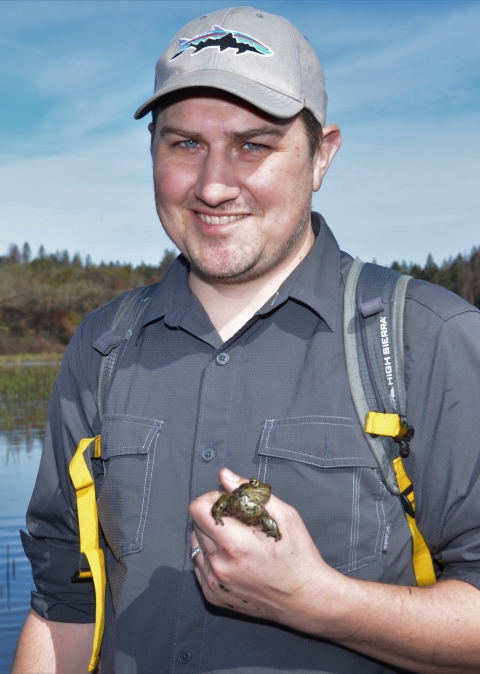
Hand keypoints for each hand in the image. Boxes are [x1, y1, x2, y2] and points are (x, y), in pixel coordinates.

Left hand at [189, 467, 342, 633]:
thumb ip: (249, 492)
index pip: (198, 509)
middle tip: (239, 521)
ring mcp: (214, 582)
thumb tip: (224, 475)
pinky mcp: (213, 595)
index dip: (213, 500)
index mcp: (234, 543)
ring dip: (210, 536)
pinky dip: (211, 556)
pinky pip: (199, 565)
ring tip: (237, 540)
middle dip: (215, 516)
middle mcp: (219, 564)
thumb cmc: (298, 555)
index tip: (230, 503)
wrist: (306, 598)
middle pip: (196, 524)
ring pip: (196, 544)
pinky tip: (234, 558)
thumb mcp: (284, 515)